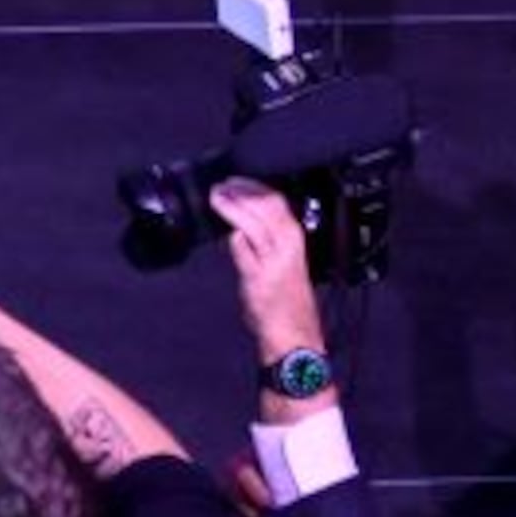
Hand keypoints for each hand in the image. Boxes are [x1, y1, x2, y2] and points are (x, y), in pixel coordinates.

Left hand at [212, 180, 326, 363]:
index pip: (279, 203)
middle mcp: (290, 248)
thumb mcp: (284, 264)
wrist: (295, 336)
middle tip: (224, 185)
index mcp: (297, 242)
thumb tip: (242, 224)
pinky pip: (243, 247)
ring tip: (218, 197)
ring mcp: (275, 261)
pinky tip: (228, 233)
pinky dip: (234, 238)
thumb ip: (266, 243)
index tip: (238, 180)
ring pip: (254, 221)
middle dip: (243, 190)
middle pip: (267, 206)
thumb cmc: (288, 303)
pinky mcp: (260, 275)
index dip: (256, 187)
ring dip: (234, 206)